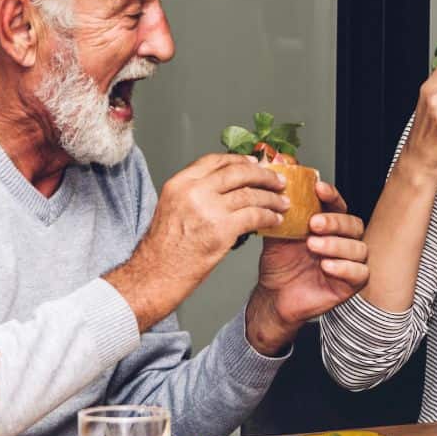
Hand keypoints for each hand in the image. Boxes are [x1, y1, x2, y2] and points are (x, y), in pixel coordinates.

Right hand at [105, 154, 287, 330]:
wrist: (154, 276)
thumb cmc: (162, 250)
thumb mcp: (172, 208)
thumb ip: (195, 194)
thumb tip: (225, 190)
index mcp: (180, 183)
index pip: (215, 160)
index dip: (240, 160)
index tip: (254, 162)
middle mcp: (193, 191)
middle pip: (237, 171)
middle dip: (263, 174)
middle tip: (277, 180)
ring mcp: (208, 209)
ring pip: (250, 194)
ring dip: (271, 198)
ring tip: (283, 202)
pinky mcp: (221, 230)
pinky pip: (254, 215)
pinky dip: (269, 216)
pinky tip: (275, 220)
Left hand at [245, 181, 367, 354]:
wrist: (273, 295)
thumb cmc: (280, 264)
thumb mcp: (278, 233)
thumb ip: (281, 208)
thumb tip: (274, 179)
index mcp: (328, 225)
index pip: (338, 205)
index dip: (331, 196)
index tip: (318, 189)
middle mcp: (342, 241)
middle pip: (353, 225)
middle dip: (334, 222)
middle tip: (314, 224)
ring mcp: (349, 262)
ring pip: (359, 248)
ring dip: (337, 245)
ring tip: (314, 246)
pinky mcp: (350, 284)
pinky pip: (360, 273)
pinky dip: (345, 268)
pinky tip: (326, 266)